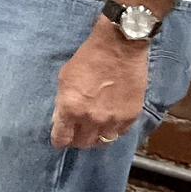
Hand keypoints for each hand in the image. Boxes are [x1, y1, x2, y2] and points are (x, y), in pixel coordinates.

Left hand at [50, 22, 148, 149]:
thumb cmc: (87, 59)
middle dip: (76, 140)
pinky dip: (113, 131)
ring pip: (102, 142)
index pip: (62, 138)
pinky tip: (109, 124)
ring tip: (93, 131)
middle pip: (82, 143)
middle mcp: (92, 119)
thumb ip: (63, 102)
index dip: (59, 140)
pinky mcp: (131, 117)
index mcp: (71, 109)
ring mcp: (113, 120)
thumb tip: (62, 119)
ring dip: (95, 138)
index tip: (60, 139)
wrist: (119, 48)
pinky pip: (120, 133)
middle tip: (76, 134)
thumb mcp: (64, 79)